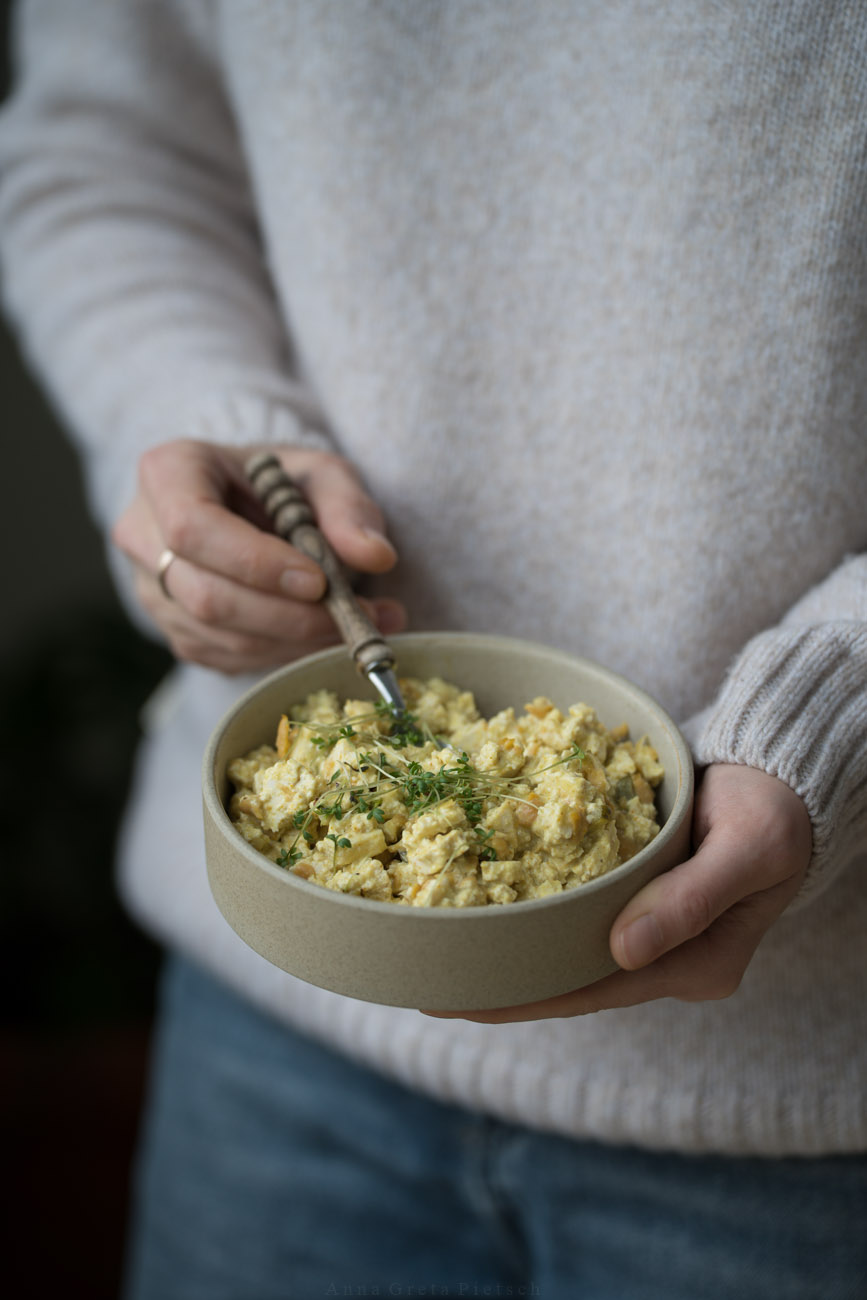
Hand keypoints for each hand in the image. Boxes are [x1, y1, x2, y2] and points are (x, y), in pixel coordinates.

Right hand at [112, 438, 405, 672]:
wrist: (247, 505)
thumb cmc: (280, 482)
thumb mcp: (320, 474)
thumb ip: (348, 507)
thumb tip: (376, 556)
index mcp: (167, 473)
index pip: (193, 527)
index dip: (255, 562)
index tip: (318, 581)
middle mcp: (143, 533)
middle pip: (205, 594)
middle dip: (288, 617)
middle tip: (359, 618)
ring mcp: (151, 589)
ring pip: (216, 635)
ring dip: (294, 642)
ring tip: (360, 629)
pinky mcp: (174, 630)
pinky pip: (224, 657)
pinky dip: (282, 655)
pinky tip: (321, 636)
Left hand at [424, 764, 811, 1022]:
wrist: (782, 776)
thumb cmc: (776, 809)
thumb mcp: (747, 846)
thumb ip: (691, 897)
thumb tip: (622, 949)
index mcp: (695, 966)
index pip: (594, 991)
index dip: (524, 1000)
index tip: (459, 1002)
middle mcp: (666, 957)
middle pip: (570, 980)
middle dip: (501, 986)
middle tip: (425, 985)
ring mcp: (650, 928)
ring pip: (566, 949)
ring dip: (509, 950)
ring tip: (440, 953)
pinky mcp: (636, 894)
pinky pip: (574, 912)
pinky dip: (531, 911)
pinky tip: (485, 907)